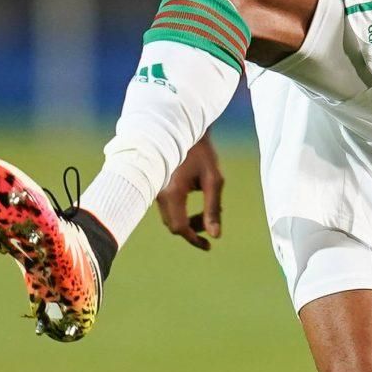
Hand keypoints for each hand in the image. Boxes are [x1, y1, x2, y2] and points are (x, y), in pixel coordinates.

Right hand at [156, 134, 226, 249]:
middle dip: (193, 229)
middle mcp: (159, 193)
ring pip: (169, 216)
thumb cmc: (200, 151)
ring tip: (206, 210)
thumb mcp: (214, 179)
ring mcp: (155, 188)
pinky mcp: (156, 184)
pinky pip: (167, 206)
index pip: (180, 227)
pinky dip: (180, 209)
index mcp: (173, 193)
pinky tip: (196, 197)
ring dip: (187, 219)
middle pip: (173, 225)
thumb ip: (214, 208)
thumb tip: (216, 235)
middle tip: (211, 224)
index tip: (209, 245)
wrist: (180, 126)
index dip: (194, 239)